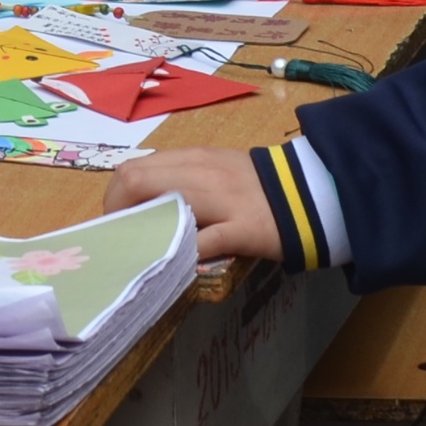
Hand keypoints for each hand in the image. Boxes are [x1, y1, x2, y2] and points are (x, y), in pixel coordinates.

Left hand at [103, 147, 283, 262]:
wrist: (310, 192)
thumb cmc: (257, 186)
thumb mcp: (215, 171)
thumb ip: (182, 180)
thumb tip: (145, 203)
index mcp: (193, 159)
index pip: (134, 169)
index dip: (115, 197)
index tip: (117, 220)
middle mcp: (201, 173)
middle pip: (136, 181)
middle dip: (117, 212)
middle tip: (123, 238)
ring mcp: (222, 200)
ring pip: (164, 205)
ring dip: (144, 231)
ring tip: (140, 253)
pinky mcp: (242, 229)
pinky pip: (204, 241)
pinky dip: (184, 254)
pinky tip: (177, 267)